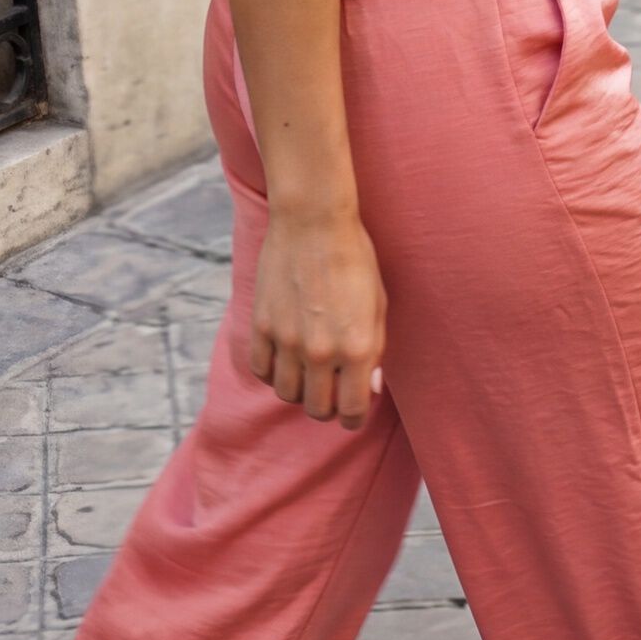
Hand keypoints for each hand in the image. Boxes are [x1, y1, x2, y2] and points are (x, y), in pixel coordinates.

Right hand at [248, 203, 387, 424]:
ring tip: (307, 373)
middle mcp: (322, 352)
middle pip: (317, 409)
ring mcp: (288, 341)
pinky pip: (261, 370)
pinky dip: (272, 372)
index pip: (351, 411)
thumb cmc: (355, 260)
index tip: (351, 409)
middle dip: (327, 406)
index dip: (353, 416)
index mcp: (358, 349)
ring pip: (287, 395)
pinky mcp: (262, 326)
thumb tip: (370, 388)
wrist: (313, 222)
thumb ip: (376, 351)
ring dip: (299, 390)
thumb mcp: (379, 305)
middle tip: (330, 389)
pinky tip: (283, 358)